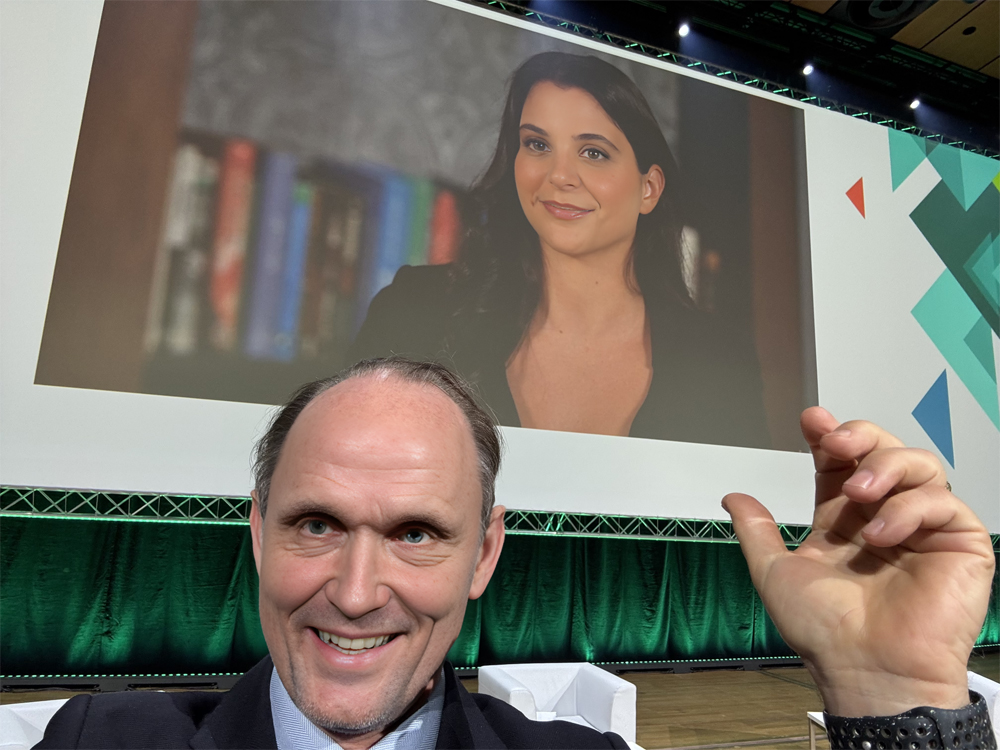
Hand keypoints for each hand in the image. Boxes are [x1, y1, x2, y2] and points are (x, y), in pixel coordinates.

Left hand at [723, 406, 994, 716]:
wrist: (865, 670)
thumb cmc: (825, 632)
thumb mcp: (776, 573)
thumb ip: (756, 531)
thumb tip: (733, 496)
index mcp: (842, 521)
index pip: (839, 464)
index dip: (828, 437)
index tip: (811, 419)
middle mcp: (882, 517)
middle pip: (881, 451)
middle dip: (858, 436)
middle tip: (836, 443)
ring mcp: (922, 528)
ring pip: (918, 465)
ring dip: (884, 467)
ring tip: (860, 492)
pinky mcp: (958, 543)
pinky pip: (943, 502)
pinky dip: (910, 509)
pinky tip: (882, 534)